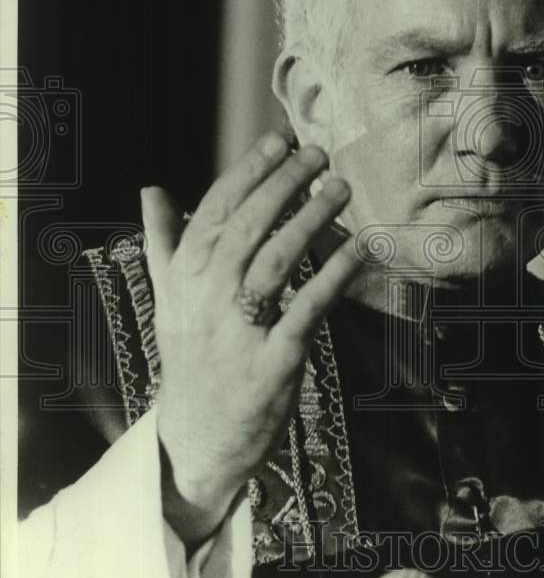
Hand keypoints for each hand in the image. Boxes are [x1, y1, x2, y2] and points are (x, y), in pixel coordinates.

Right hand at [141, 133, 360, 546]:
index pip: (214, 210)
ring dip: (310, 220)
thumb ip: (165, 243)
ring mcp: (238, 331)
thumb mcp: (169, 300)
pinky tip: (358, 247)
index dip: (249, 171)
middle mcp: (206, 299)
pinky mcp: (273, 361)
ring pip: (275, 261)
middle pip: (247, 227)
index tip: (279, 139)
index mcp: (184, 278)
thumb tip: (151, 190)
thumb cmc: (191, 358)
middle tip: (318, 154)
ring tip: (339, 188)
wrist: (198, 437)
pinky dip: (334, 275)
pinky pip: (307, 309)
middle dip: (284, 184)